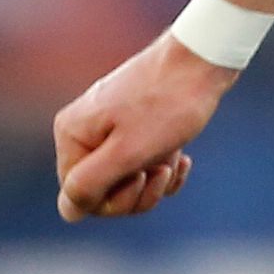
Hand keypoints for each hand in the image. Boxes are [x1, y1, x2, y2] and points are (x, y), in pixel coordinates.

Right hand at [53, 33, 236, 222]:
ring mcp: (110, 129)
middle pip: (103, 193)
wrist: (204, 62)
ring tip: (173, 158)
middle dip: (139, 193)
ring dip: (156, 180)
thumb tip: (68, 211)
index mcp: (72, 136)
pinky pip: (144, 167)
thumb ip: (90, 184)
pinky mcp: (136, 128)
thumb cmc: (167, 105)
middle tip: (161, 170)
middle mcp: (84, 132)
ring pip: (127, 182)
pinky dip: (165, 169)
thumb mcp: (127, 153)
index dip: (113, 201)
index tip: (141, 179)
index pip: (78, 198)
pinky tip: (182, 159)